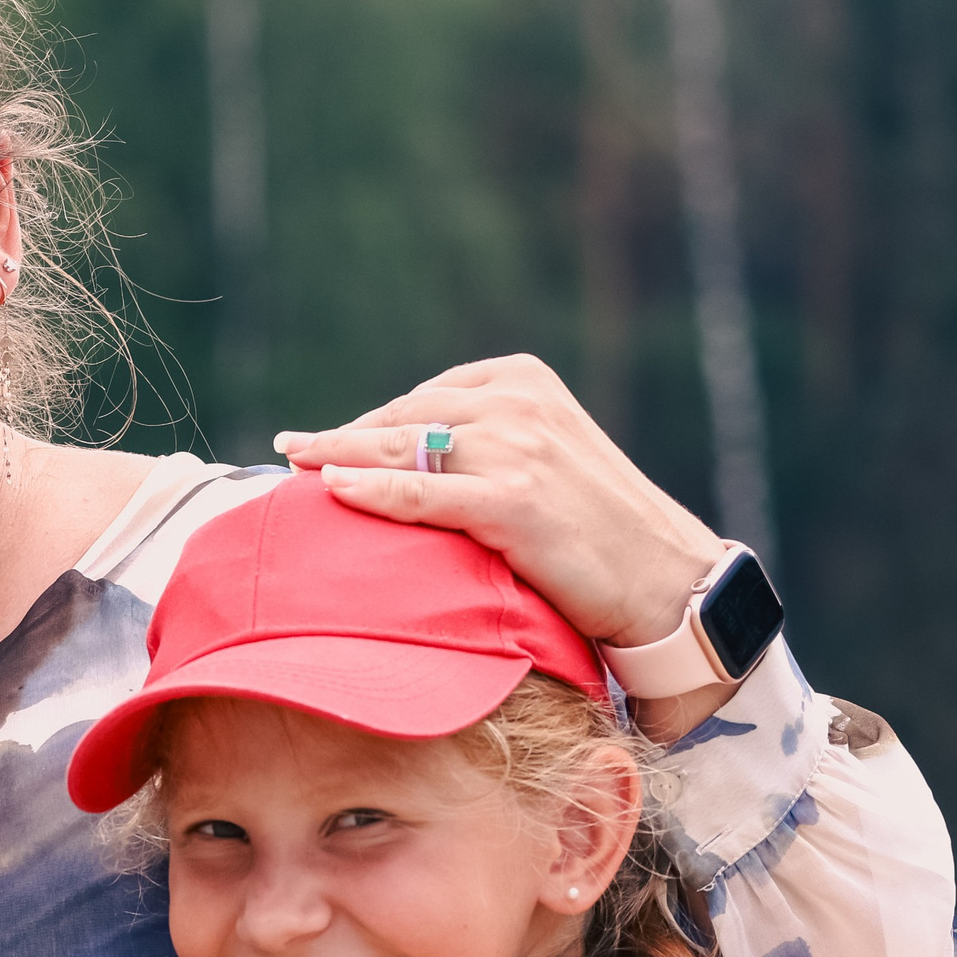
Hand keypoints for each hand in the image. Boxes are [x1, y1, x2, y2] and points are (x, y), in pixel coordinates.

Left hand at [275, 355, 724, 655]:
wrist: (664, 576)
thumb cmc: (596, 527)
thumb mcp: (543, 457)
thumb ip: (488, 441)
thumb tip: (409, 454)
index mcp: (523, 380)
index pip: (424, 397)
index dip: (371, 423)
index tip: (329, 442)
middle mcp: (517, 403)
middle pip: (403, 417)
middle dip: (344, 436)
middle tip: (292, 449)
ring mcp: (515, 447)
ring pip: (402, 447)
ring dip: (340, 455)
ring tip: (293, 464)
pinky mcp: (511, 500)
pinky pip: (421, 492)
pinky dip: (371, 488)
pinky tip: (330, 486)